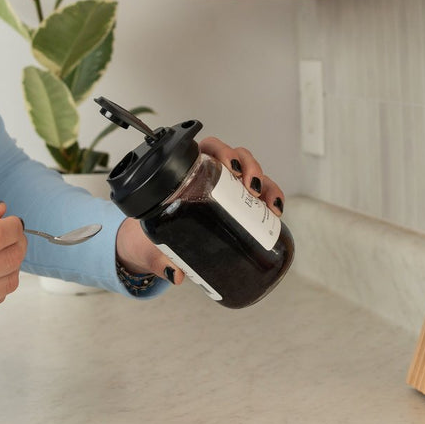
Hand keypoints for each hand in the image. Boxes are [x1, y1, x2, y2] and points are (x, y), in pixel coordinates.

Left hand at [115, 136, 284, 286]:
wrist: (153, 244)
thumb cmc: (149, 235)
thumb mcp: (151, 245)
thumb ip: (160, 259)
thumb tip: (176, 274)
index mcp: (186, 174)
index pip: (208, 149)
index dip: (222, 151)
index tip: (230, 166)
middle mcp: (211, 176)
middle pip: (236, 158)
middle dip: (250, 166)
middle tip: (251, 187)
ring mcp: (227, 190)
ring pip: (252, 175)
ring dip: (266, 183)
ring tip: (269, 203)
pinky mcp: (239, 205)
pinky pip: (260, 194)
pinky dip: (271, 198)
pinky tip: (276, 212)